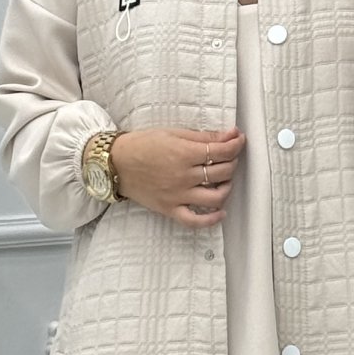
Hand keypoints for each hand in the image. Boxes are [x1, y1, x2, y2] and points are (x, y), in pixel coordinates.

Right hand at [109, 125, 245, 228]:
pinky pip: (194, 220)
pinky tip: (220, 213)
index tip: (238, 140)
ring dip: (227, 188)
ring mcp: (177, 195)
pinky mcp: (170, 209)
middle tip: (229, 157)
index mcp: (184, 154)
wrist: (115, 163)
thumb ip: (203, 137)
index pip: (222, 151)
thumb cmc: (142, 145)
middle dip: (232, 162)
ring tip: (224, 181)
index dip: (236, 145)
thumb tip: (230, 135)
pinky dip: (211, 219)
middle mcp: (184, 176)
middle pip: (222, 172)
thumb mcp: (173, 133)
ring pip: (215, 197)